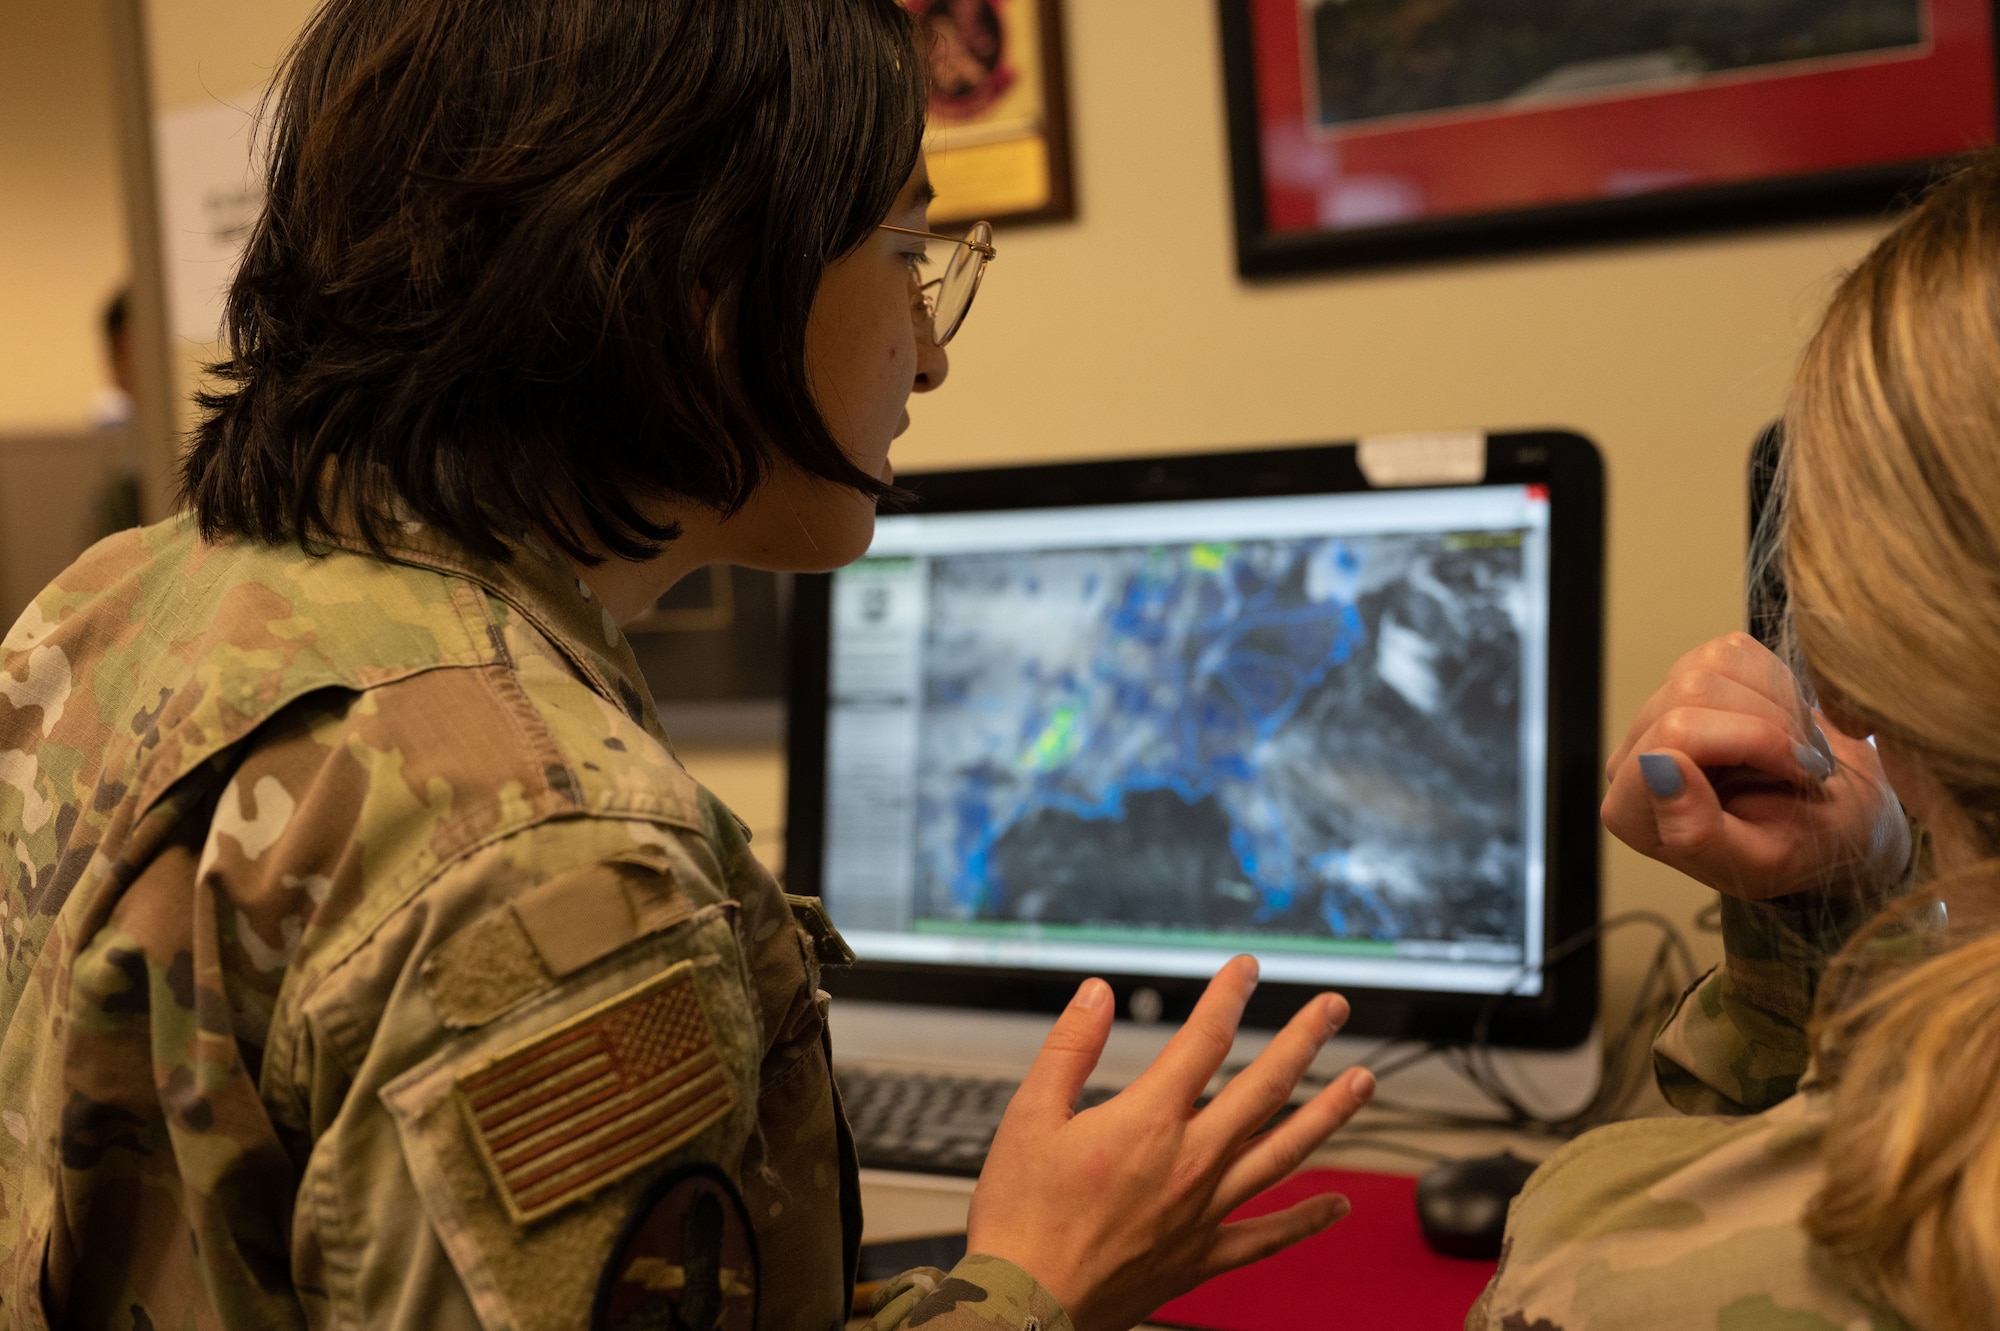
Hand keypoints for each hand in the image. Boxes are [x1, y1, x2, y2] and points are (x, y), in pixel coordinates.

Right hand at [964, 957, 1375, 1330]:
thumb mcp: (1028, 1116)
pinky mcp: (1203, 1256)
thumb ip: (1070, 1049)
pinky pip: (1269, 1236)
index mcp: (1147, 1122)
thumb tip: (1097, 996)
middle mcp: (1190, 1162)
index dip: (1229, 997)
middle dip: (1304, 1041)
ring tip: (1363, 1082)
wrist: (1027, 1302)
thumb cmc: (1022, 1217)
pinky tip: (1337, 1205)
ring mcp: (1204, 1211)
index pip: (1204, 1041)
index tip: (1247, 970)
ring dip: (1328, 1113)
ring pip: (1284, 1153)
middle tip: (1333, 1008)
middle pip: (1264, 1088)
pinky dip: (1307, 1221)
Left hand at [1601, 632, 1907, 899]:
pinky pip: (1733, 651)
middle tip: (1807, 766)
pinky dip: (1778, 684)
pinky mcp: (1694, 676)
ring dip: (1777, 705)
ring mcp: (1661, 711)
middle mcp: (1634, 757)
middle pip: (1688, 694)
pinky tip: (1789, 725)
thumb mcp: (1763, 864)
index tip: (1799, 773)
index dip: (1751, 741)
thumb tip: (1657, 767)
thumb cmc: (1805, 848)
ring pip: (1708, 667)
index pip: (1672, 738)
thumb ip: (1698, 832)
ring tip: (1799, 751)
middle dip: (1768, 725)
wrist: (1844, 819)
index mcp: (1634, 811)